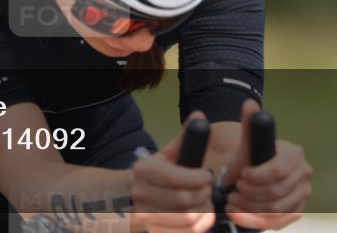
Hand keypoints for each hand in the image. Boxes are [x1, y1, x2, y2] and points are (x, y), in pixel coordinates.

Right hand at [131, 112, 215, 232]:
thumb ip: (185, 138)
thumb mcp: (167, 155)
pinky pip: (185, 232)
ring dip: (203, 211)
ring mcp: (146, 216)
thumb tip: (200, 116)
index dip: (197, 179)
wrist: (129, 197)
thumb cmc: (156, 174)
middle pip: (183, 201)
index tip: (208, 175)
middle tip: (208, 190)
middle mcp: (141, 194)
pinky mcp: (154, 230)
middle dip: (203, 195)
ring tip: (205, 202)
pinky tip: (201, 215)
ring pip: (186, 219)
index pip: (174, 178)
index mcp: (145, 170)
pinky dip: (199, 225)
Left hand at [224, 100, 312, 229]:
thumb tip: (250, 104)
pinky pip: (278, 222)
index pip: (278, 171)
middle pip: (276, 193)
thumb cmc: (248, 158)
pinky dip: (255, 220)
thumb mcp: (245, 143)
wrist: (250, 175)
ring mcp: (303, 194)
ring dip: (250, 209)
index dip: (256, 177)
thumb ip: (249, 124)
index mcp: (294, 154)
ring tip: (233, 202)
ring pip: (276, 209)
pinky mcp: (297, 211)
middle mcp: (304, 174)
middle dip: (250, 194)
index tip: (240, 176)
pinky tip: (240, 213)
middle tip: (233, 191)